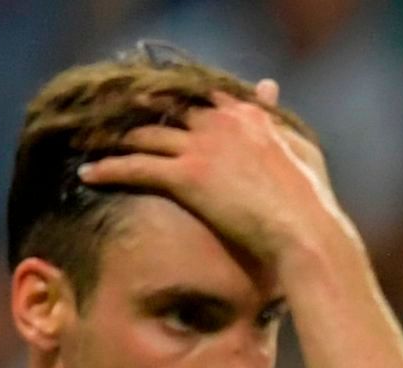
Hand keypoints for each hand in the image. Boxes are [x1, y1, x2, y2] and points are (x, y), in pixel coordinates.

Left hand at [79, 80, 357, 283]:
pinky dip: (107, 168)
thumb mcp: (305, 154)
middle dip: (137, 113)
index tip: (158, 107)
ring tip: (90, 142)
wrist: (309, 235)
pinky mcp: (187, 175)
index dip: (176, 102)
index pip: (202, 97)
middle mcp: (221, 123)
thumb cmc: (315, 206)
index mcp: (249, 116)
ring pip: (145, 134)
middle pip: (166, 109)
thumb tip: (271, 96)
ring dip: (113, 137)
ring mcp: (202, 147)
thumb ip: (282, 124)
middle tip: (111, 120)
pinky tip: (87, 173)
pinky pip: (136, 166)